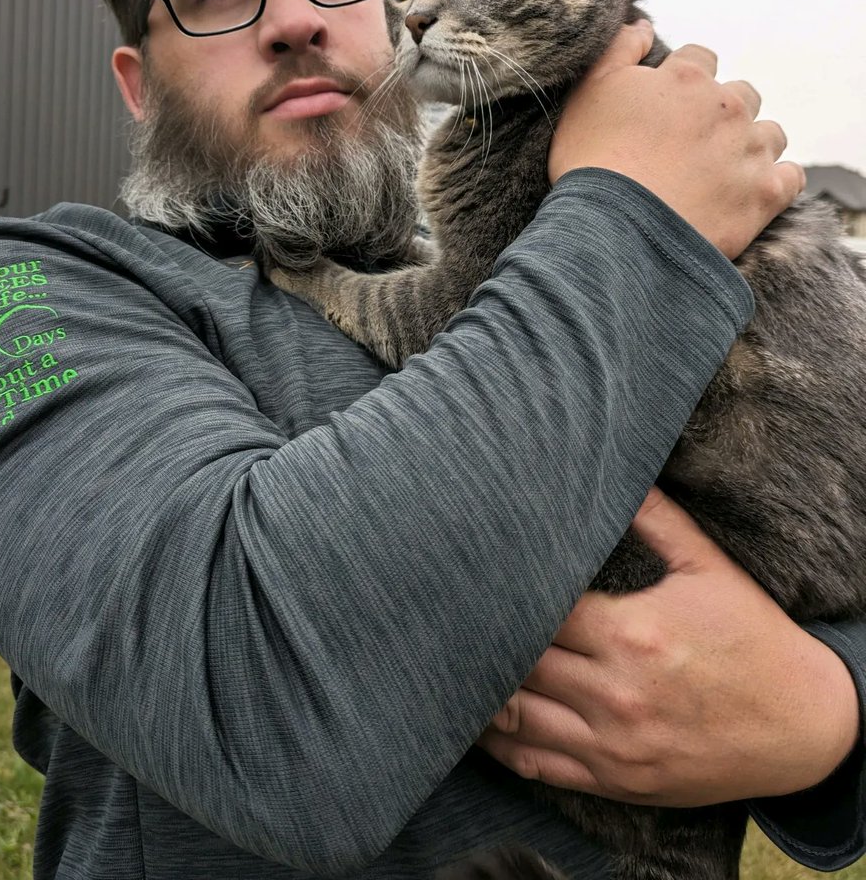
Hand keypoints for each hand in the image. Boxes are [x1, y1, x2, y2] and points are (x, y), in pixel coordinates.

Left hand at [479, 488, 859, 805]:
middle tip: (443, 615)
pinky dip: (503, 746)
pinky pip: (540, 766)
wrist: (808, 727)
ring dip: (480, 692)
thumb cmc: (754, 639)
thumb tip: (621, 471)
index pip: (539, 609)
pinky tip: (479, 724)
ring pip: (517, 717)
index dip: (501, 592)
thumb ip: (657, 519)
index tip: (473, 575)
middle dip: (482, 637)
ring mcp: (615, 745)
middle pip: (518, 661)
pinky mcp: (619, 781)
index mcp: (633, 633)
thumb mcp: (711, 569)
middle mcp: (616, 693)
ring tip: (447, 664)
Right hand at [548, 23, 805, 259]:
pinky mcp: (765, 194)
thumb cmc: (592, 162)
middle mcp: (727, 107)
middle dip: (723, 113)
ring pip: (770, 134)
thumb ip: (618, 50)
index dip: (684, 81)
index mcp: (685, 79)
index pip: (700, 59)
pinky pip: (791, 177)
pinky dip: (776, 181)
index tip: (668, 108)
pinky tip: (750, 192)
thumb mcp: (588, 94)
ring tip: (720, 173)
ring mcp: (750, 150)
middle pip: (742, 95)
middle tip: (691, 145)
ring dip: (751, 145)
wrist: (614, 231)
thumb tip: (643, 25)